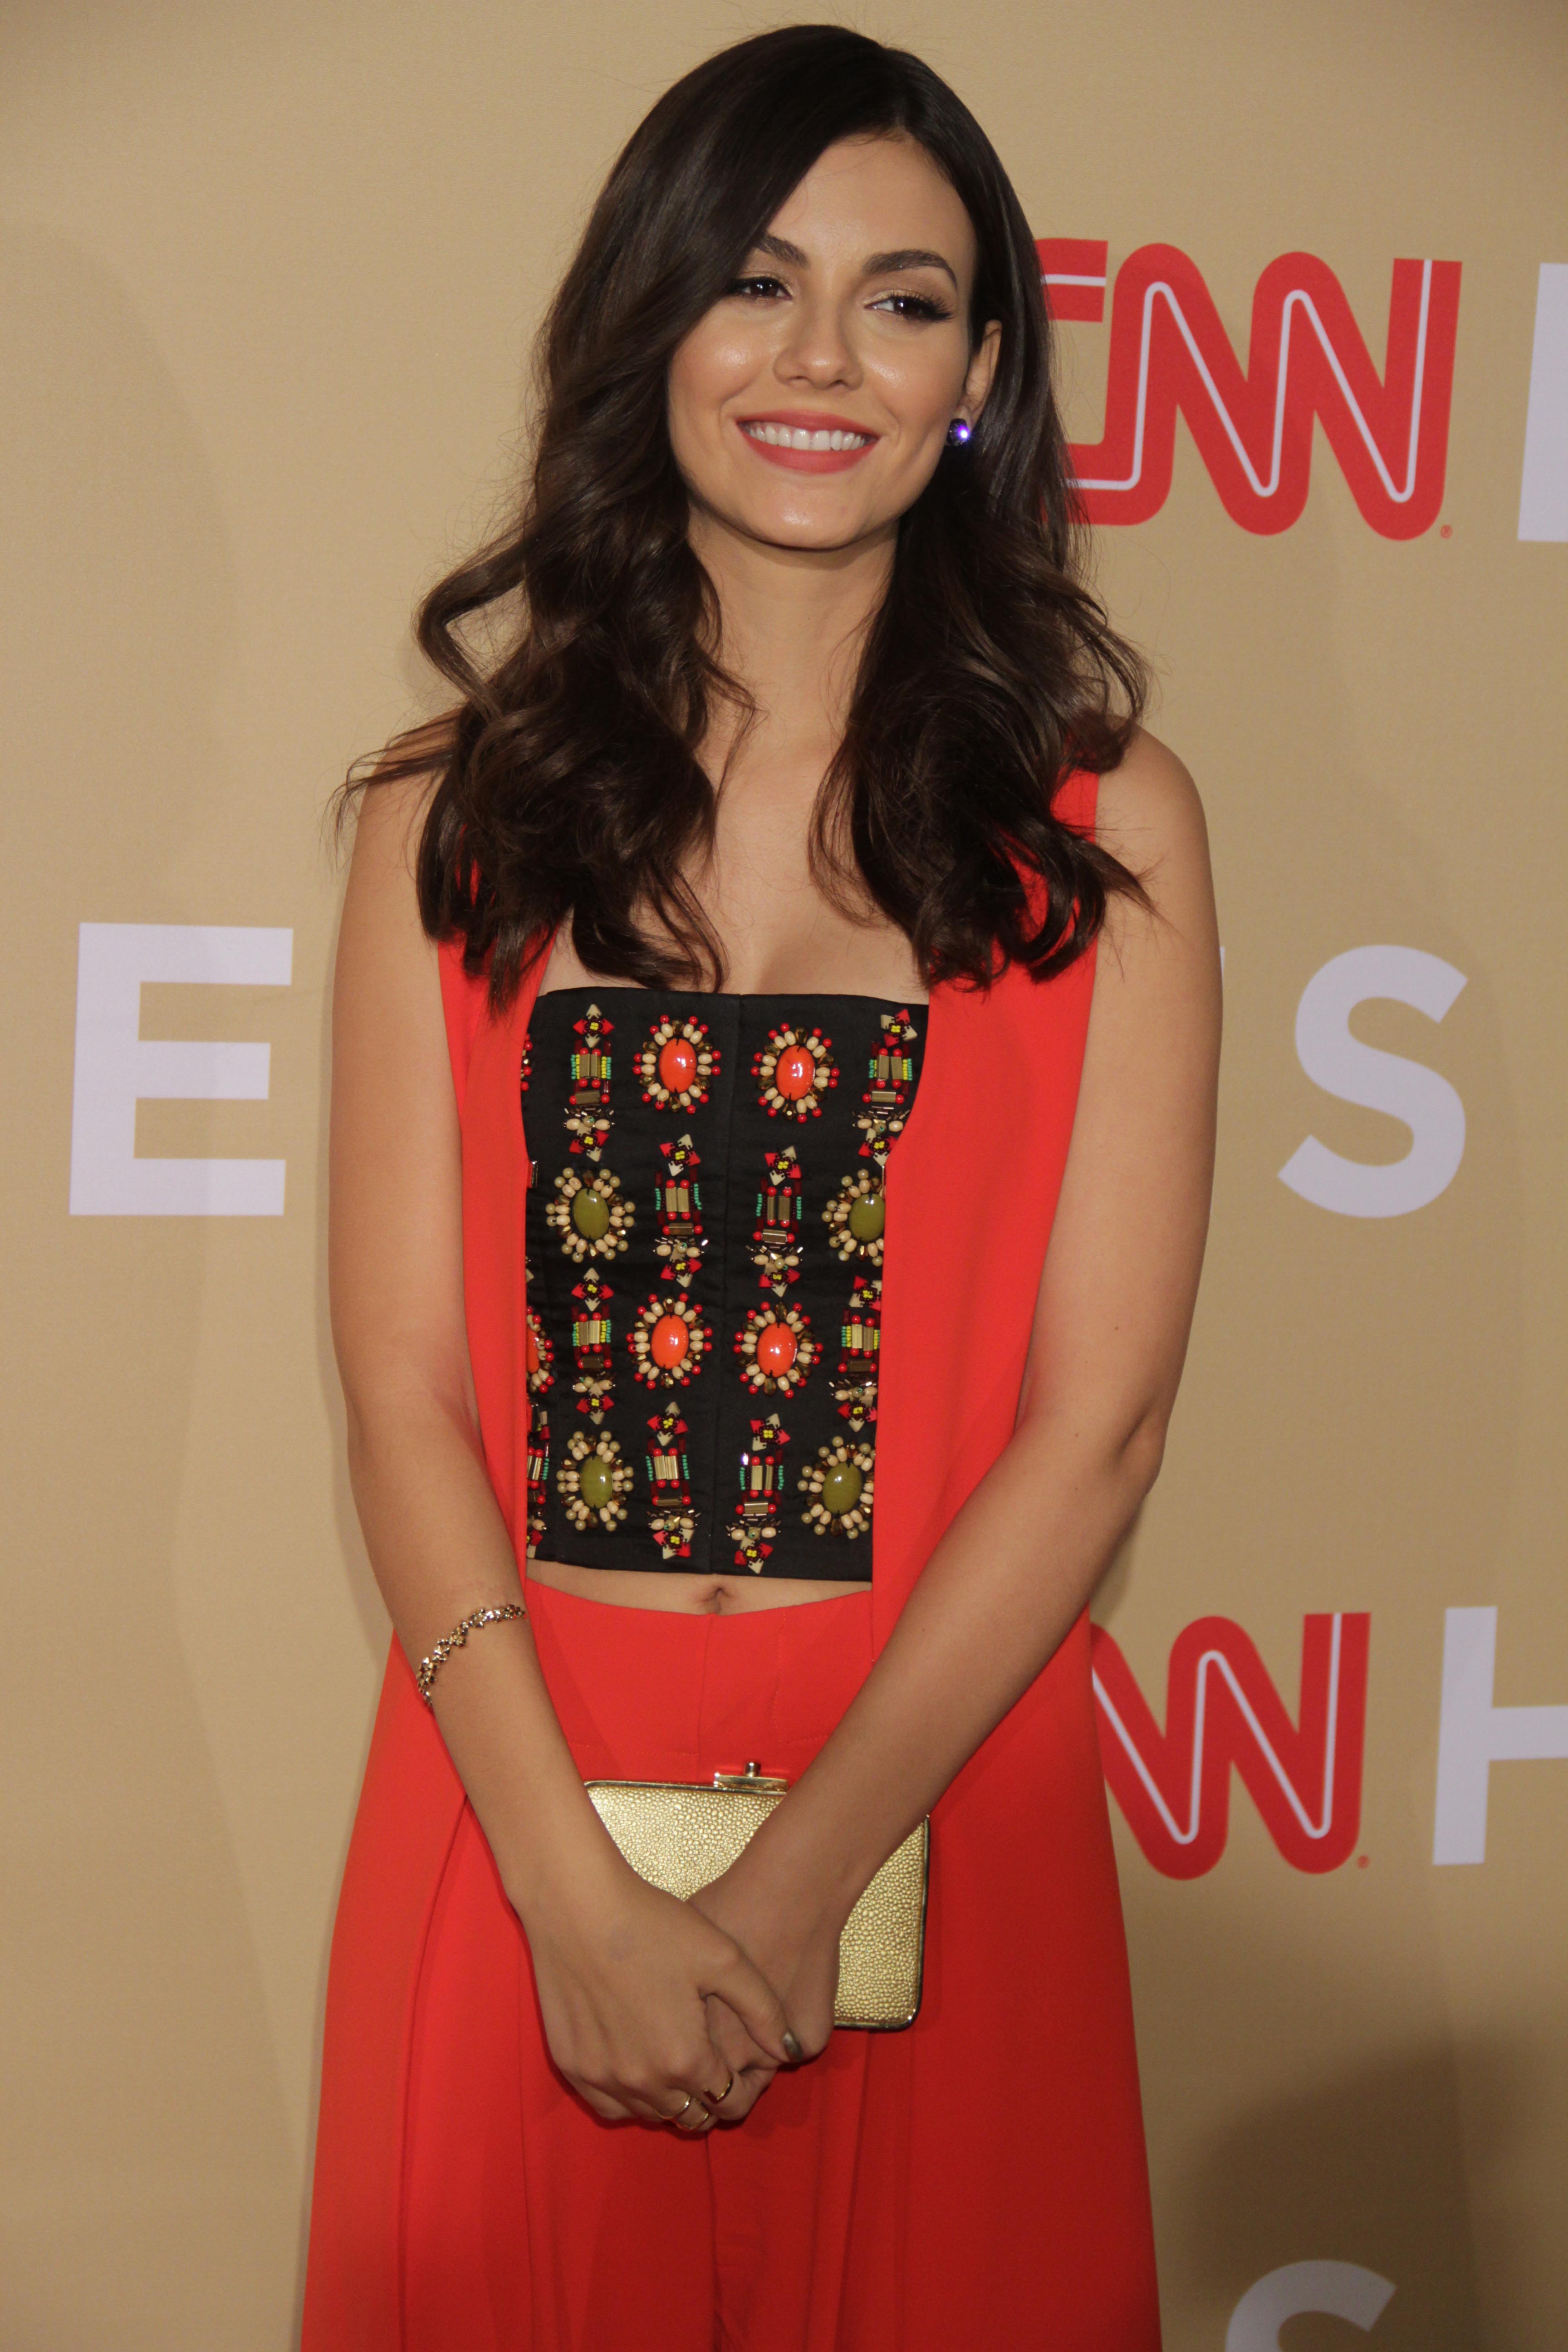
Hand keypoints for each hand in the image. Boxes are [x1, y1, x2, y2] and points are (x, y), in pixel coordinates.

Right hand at [518, 1850, 795, 2131]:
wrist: (577, 1906)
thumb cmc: (653, 1924)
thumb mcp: (723, 1957)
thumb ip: (763, 2010)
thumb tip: (789, 2050)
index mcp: (685, 2060)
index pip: (728, 2099)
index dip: (742, 2082)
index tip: (742, 2061)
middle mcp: (643, 2082)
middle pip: (691, 2115)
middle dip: (709, 2096)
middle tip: (712, 2061)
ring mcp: (602, 2078)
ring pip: (650, 2114)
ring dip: (671, 2100)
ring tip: (678, 2061)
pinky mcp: (571, 2066)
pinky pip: (609, 2105)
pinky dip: (629, 2097)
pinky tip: (639, 2065)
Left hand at [689, 1847, 844, 2119]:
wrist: (789, 1892)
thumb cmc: (728, 1909)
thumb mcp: (680, 1951)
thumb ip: (666, 1997)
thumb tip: (650, 2015)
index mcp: (694, 2037)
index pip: (686, 2088)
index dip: (685, 2075)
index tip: (687, 2055)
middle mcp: (735, 2056)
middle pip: (723, 2092)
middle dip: (718, 2079)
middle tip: (719, 2039)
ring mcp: (776, 2053)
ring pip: (760, 2075)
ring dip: (754, 2060)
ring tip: (750, 2016)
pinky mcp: (810, 2040)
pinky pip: (794, 2051)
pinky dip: (788, 2036)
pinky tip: (782, 1995)